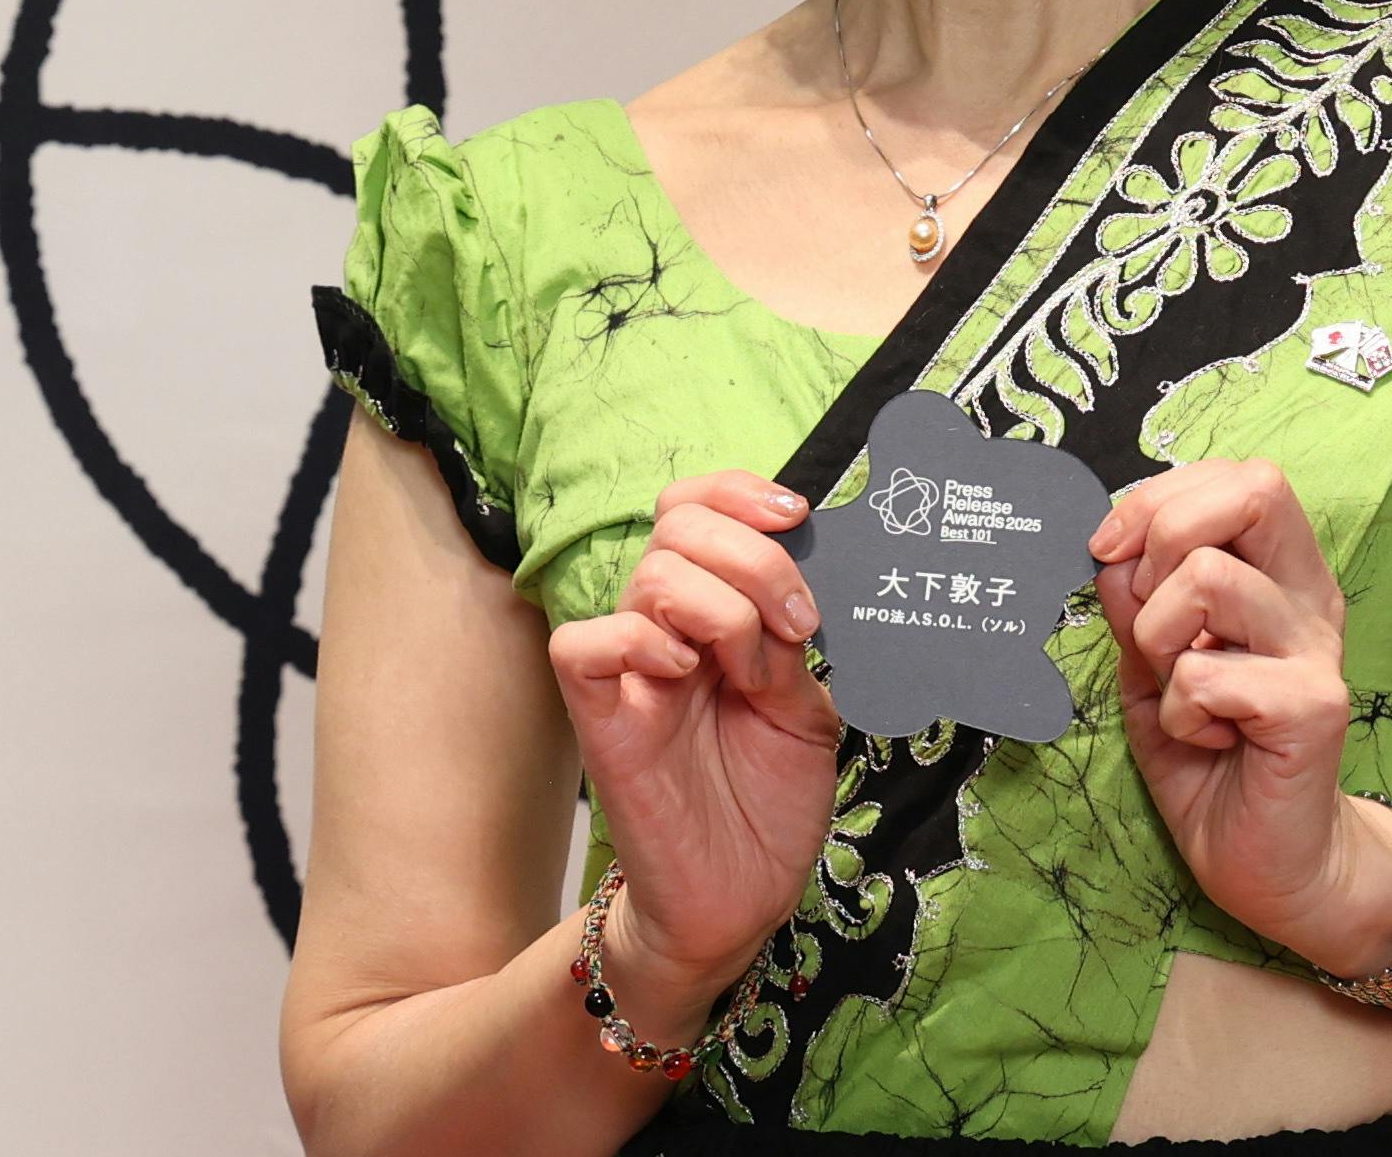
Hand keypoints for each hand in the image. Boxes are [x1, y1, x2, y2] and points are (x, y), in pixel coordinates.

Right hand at [545, 470, 841, 998]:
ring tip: (755, 671)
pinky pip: (582, 644)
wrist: (739, 900)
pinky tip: (685, 674)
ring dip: (722, 608)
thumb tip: (806, 581)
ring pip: (649, 576)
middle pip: (677, 527)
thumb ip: (798, 642)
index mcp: (714, 612)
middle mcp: (667, 629)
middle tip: (797, 625)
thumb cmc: (768, 804)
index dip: (737, 491)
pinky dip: (639, 640)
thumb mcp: (809, 707)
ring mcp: (631, 672)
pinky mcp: (600, 719)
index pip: (695, 507)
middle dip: (752, 559)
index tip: (795, 514)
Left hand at [1090, 458, 1391, 968]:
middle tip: (1150, 620)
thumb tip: (1104, 546)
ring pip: (1207, 578)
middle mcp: (1308, 599)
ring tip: (1180, 693)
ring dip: (1158, 638)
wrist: (1278, 864)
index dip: (1160, 496)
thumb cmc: (1216, 761)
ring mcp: (1315, 651)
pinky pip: (1207, 673)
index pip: (1239, 477)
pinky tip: (1209, 741)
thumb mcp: (1154, 667)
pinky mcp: (1312, 708)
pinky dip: (1180, 710)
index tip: (1110, 547)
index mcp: (1279, 576)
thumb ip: (1134, 604)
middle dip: (1164, 535)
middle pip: (1254, 488)